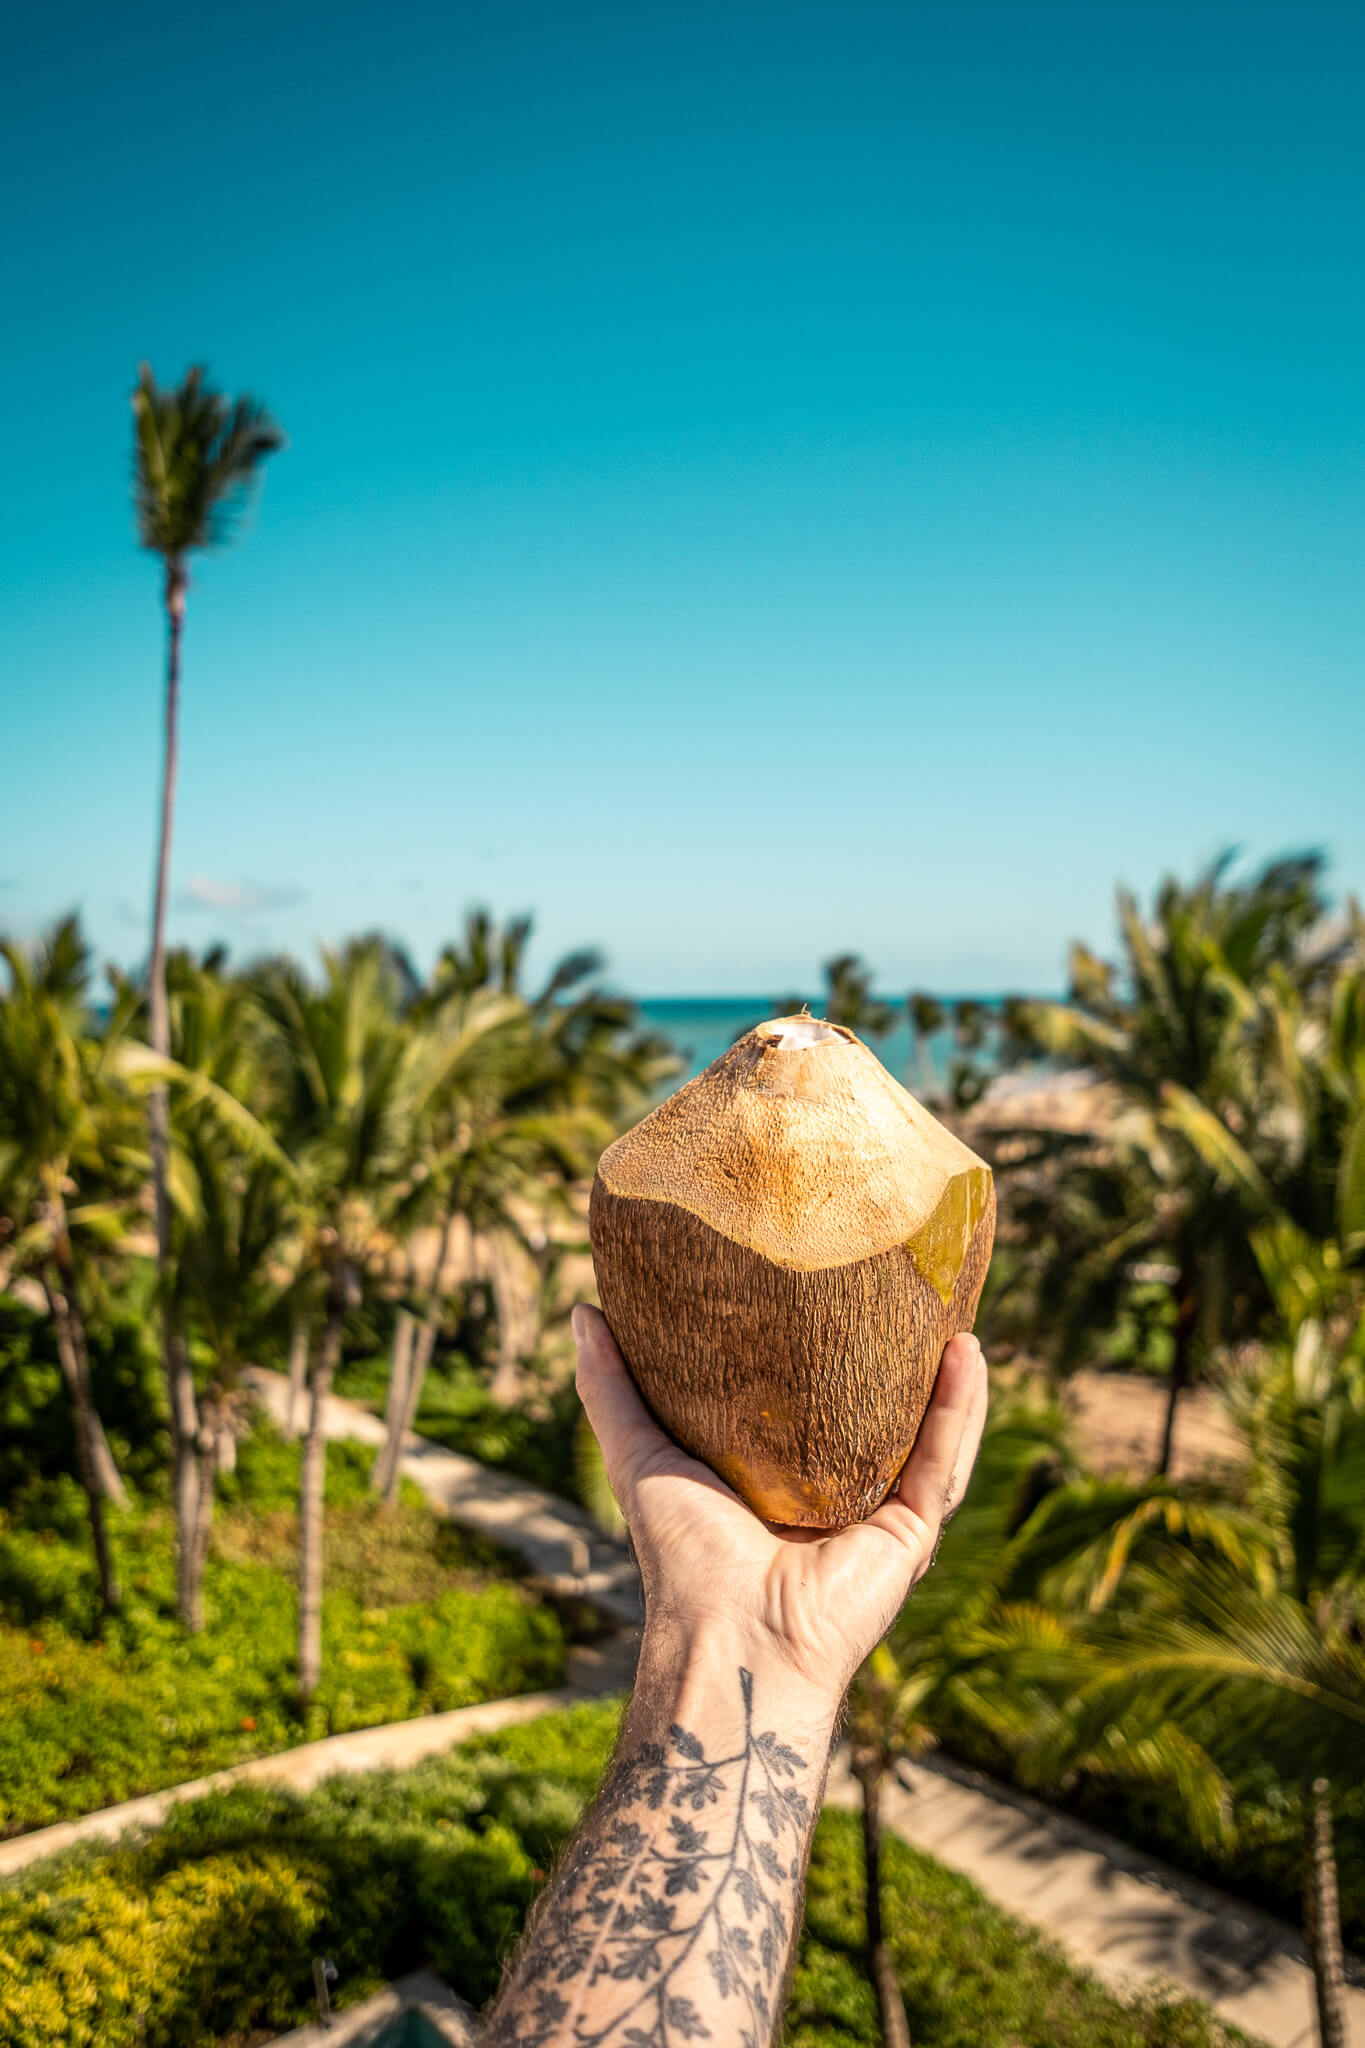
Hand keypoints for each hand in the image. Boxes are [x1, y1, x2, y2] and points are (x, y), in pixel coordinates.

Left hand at [572, 1305, 987, 1721]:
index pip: (814, 1410)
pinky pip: (944, 1461)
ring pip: (927, 1436)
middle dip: (902, 1364)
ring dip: (947, 1380)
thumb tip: (583, 1310)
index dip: (826, 1355)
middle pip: (882, 1422)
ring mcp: (879, 1519)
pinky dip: (960, 1408)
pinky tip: (968, 1351)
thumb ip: (611, 1389)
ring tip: (953, 1314)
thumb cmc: (681, 1558)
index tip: (833, 1290)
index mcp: (781, 1485)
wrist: (727, 1639)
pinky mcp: (911, 1535)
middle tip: (908, 1291)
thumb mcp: (639, 1456)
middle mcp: (837, 1500)